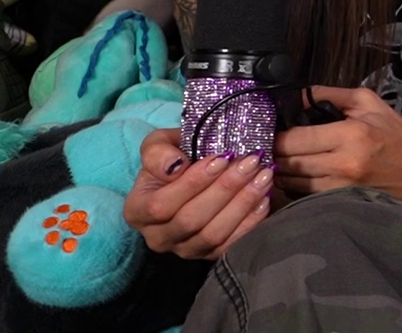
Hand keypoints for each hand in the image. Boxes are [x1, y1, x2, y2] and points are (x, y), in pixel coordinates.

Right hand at [123, 128, 271, 258]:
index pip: (162, 204)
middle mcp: (157, 237)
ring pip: (213, 234)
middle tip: (252, 162)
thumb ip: (157, 152)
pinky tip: (264, 198)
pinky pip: (231, 245)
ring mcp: (184, 250)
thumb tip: (175, 165)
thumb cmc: (175, 159)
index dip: (194, 182)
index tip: (223, 157)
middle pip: (191, 220)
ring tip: (264, 176)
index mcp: (137, 211)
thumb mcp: (159, 146)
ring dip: (243, 203)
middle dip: (225, 189)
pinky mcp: (209, 256)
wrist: (194, 175)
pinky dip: (250, 222)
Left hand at [272, 86, 401, 212]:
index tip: (272, 131)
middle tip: (271, 147)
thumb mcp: (371, 104)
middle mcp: (342, 163)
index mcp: (350, 134)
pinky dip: (294, 188)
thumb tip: (297, 95)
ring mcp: (340, 188)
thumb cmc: (399, 137)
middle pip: (287, 162)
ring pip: (291, 183)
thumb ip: (331, 95)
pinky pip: (303, 197)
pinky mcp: (340, 204)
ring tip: (282, 162)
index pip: (294, 138)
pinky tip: (296, 179)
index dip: (276, 135)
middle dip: (275, 154)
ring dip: (281, 173)